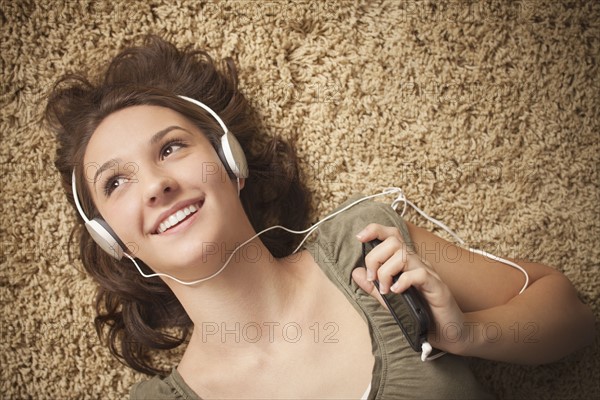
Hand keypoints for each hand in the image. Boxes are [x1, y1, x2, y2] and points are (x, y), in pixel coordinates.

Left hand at [351, 223, 467, 353]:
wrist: (449, 333)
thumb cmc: (422, 315)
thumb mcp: (391, 300)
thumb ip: (374, 287)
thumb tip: (355, 272)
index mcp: (406, 263)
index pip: (392, 236)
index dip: (375, 230)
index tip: (360, 238)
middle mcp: (418, 263)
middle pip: (393, 242)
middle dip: (375, 258)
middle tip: (374, 280)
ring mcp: (428, 274)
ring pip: (403, 256)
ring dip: (386, 272)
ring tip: (385, 289)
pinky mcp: (437, 287)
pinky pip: (419, 274)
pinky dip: (403, 281)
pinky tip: (396, 292)